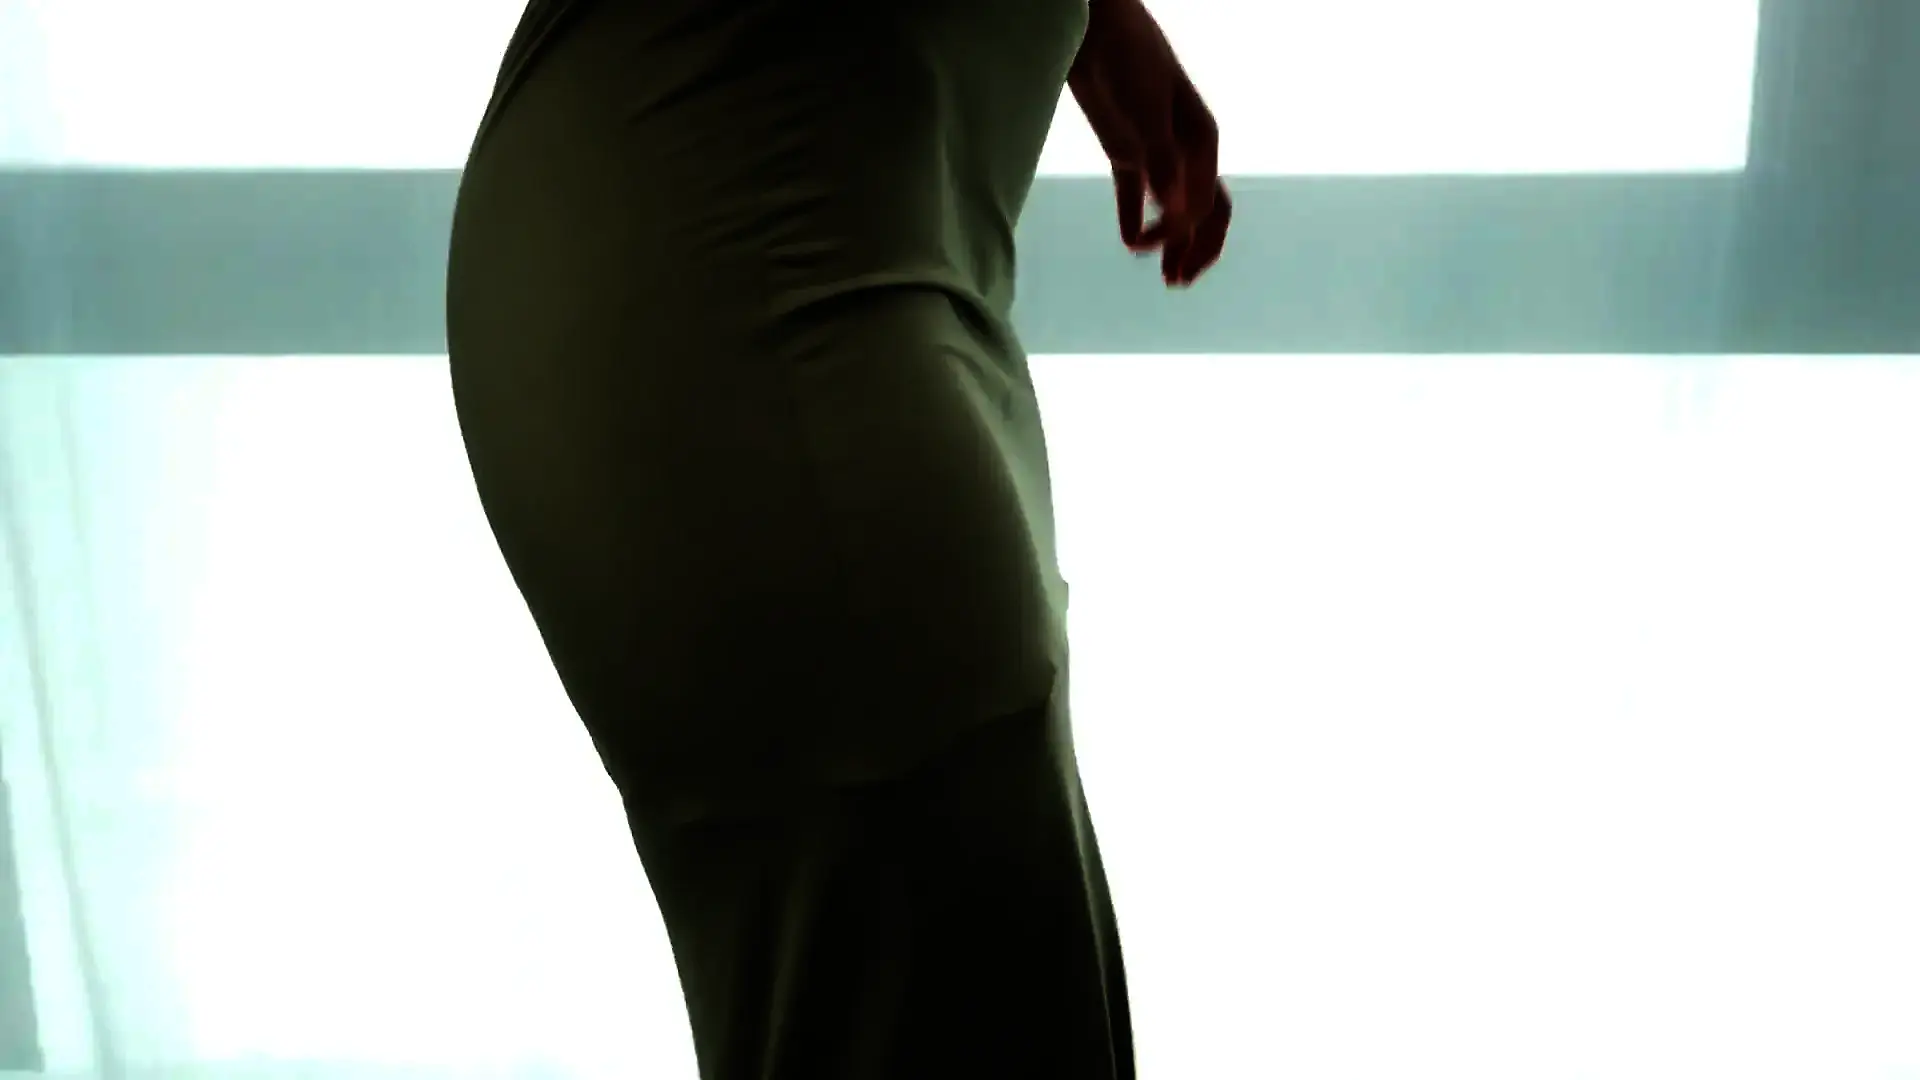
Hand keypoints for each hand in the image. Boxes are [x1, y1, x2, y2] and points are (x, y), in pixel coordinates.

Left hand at [1068, 0, 1230, 287]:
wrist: (1095, 28)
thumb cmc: (1129, 61)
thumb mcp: (1148, 114)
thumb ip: (1162, 164)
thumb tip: (1175, 215)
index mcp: (1202, 143)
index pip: (1208, 203)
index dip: (1190, 235)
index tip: (1161, 250)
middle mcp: (1185, 151)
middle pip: (1204, 212)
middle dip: (1195, 249)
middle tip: (1177, 282)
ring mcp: (1156, 151)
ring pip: (1173, 208)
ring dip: (1170, 242)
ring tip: (1163, 275)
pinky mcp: (1126, 150)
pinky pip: (1136, 193)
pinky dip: (1136, 218)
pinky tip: (1129, 243)